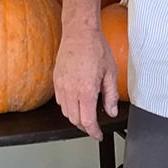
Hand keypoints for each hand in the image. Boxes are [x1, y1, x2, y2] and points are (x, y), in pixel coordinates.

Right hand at [55, 25, 118, 139]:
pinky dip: (68, 107)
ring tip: (86, 115)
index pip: (87, 121)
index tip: (98, 134)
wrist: (80, 32)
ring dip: (76, 117)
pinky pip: (60, 101)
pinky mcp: (56, 80)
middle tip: (94, 126)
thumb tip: (111, 111)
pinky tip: (76, 102)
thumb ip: (111, 96)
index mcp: (86, 90)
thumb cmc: (96, 48)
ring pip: (66, 112)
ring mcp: (61, 85)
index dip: (93, 132)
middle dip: (85, 127)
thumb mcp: (110, 73)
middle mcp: (71, 90)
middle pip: (75, 120)